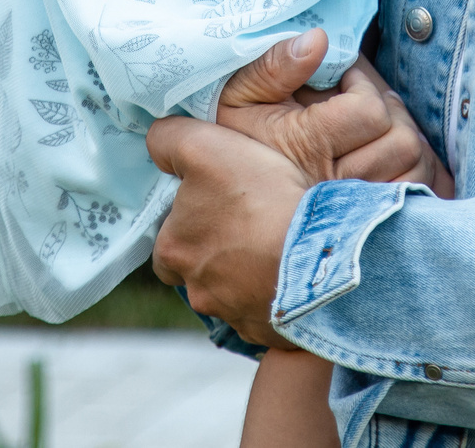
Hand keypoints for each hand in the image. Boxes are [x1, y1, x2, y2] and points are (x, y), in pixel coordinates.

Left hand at [148, 114, 314, 345]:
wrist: (319, 251)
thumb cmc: (258, 198)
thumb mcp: (204, 147)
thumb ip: (168, 140)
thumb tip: (155, 143)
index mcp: (173, 253)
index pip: (167, 241)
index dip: (189, 223)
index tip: (217, 206)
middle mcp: (199, 293)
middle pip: (200, 272)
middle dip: (218, 256)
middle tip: (249, 229)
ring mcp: (237, 317)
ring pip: (235, 295)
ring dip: (249, 277)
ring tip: (278, 249)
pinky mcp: (273, 333)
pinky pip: (269, 316)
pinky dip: (278, 299)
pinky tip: (296, 276)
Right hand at [217, 32, 454, 194]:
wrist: (223, 209)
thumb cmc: (232, 142)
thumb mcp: (237, 97)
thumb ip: (272, 67)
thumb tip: (317, 40)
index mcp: (307, 145)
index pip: (369, 112)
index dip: (363, 84)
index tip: (347, 77)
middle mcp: (335, 185)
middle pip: (402, 142)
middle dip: (392, 111)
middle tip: (370, 100)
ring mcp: (353, 212)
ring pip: (415, 169)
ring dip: (406, 140)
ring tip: (381, 127)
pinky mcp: (367, 228)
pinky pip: (415, 199)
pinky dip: (416, 174)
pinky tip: (392, 160)